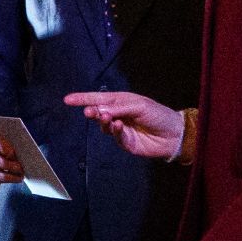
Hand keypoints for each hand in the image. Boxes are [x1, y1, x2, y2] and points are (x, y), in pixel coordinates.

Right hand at [64, 91, 183, 159]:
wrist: (174, 134)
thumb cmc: (158, 114)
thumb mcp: (139, 105)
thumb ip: (118, 107)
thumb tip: (98, 109)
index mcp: (120, 101)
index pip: (98, 98)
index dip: (82, 99)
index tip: (67, 100)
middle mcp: (118, 114)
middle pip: (98, 112)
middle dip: (91, 111)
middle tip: (88, 112)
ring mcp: (120, 129)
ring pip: (104, 125)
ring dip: (103, 121)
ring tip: (106, 117)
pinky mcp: (125, 142)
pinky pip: (115, 136)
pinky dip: (115, 130)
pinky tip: (118, 125)